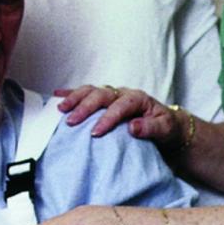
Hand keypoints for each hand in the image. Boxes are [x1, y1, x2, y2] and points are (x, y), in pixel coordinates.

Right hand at [56, 84, 185, 147]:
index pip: (120, 106)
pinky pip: (86, 94)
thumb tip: (132, 127)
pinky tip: (56, 95)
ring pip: (91, 91)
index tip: (95, 133)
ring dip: (75, 98)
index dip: (107, 118)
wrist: (167, 125)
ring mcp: (113, 95)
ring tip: (60, 108)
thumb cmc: (166, 128)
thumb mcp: (165, 129)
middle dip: (85, 107)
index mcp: (138, 99)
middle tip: (72, 121)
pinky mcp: (105, 101)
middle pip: (102, 95)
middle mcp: (123, 93)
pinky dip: (71, 94)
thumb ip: (151, 128)